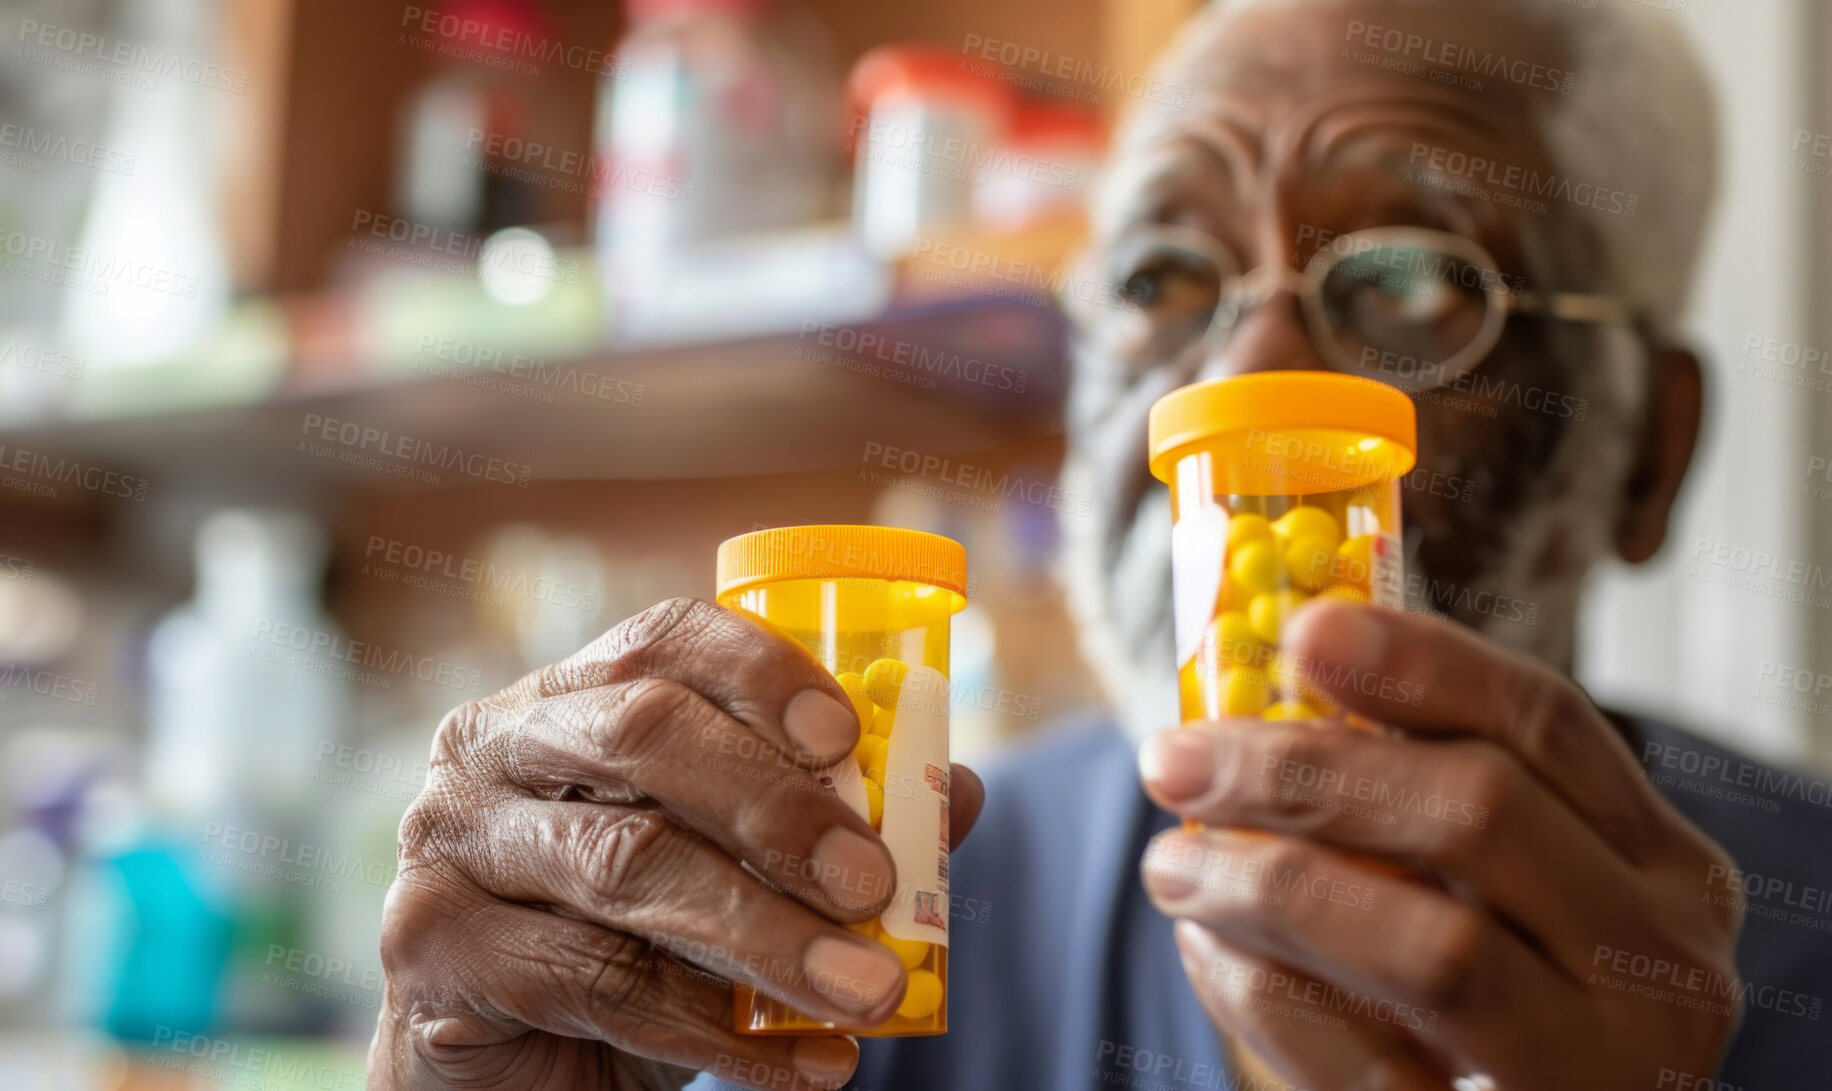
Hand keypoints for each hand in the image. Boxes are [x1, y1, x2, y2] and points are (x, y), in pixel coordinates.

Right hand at [367, 598, 985, 1090]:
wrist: (517, 1080)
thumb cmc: (633, 952)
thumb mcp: (734, 883)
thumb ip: (829, 830)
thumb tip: (955, 793)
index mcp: (570, 697)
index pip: (662, 640)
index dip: (758, 671)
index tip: (849, 737)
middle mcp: (493, 745)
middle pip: (641, 733)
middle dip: (775, 807)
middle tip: (875, 885)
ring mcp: (448, 842)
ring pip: (628, 865)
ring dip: (767, 937)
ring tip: (870, 994)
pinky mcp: (430, 946)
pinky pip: (593, 982)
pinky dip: (714, 1033)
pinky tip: (804, 1067)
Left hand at [1138, 600, 1743, 1087]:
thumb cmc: (1493, 1010)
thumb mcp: (1497, 895)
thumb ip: (1422, 802)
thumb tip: (1268, 687)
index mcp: (1664, 868)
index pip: (1546, 723)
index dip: (1419, 662)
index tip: (1302, 627)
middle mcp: (1663, 964)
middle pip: (1482, 811)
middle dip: (1305, 770)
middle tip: (1175, 760)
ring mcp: (1603, 1067)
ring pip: (1433, 946)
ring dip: (1271, 885)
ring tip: (1169, 864)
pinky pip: (1366, 1060)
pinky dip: (1265, 991)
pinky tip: (1207, 949)